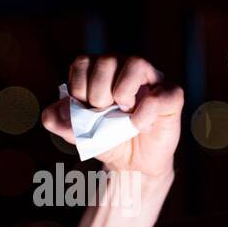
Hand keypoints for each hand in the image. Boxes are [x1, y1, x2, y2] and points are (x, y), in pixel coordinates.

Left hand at [41, 55, 182, 178]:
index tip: (84, 109)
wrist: (133, 165)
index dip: (78, 88)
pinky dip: (146, 112)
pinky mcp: (171, 96)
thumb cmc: (107, 141)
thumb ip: (59, 121)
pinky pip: (162, 93)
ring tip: (122, 113)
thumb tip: (56, 108)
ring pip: (136, 63)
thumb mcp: (77, 134)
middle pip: (107, 61)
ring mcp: (150, 79)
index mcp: (100, 72)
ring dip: (122, 92)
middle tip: (102, 114)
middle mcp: (125, 69)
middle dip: (98, 93)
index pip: (83, 62)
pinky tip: (139, 126)